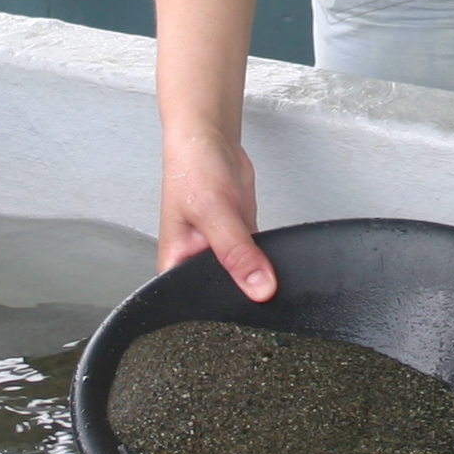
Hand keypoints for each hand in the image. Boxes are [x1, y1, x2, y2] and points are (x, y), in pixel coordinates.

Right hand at [160, 126, 276, 300]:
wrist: (211, 138)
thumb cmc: (192, 168)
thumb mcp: (213, 212)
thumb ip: (237, 253)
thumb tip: (260, 289)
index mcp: (174, 267)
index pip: (196, 307)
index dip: (221, 315)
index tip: (248, 316)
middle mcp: (196, 264)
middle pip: (225, 296)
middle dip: (246, 297)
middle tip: (267, 296)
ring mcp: (222, 253)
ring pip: (246, 280)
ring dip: (262, 280)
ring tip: (274, 277)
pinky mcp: (242, 241)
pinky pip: (260, 261)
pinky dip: (270, 262)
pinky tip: (279, 261)